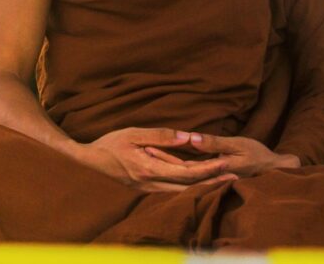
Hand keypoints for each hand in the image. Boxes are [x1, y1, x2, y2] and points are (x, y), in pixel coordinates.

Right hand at [76, 127, 239, 192]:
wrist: (88, 162)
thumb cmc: (109, 143)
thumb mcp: (133, 133)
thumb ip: (161, 136)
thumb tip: (188, 137)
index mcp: (149, 168)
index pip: (187, 172)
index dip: (208, 169)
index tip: (226, 163)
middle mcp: (151, 183)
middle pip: (189, 185)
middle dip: (212, 180)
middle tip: (234, 175)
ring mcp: (148, 189)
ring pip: (182, 190)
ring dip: (203, 184)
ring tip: (221, 178)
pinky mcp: (146, 189)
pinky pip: (172, 189)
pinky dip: (188, 185)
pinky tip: (197, 180)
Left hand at [142, 132, 301, 177]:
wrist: (276, 170)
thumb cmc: (259, 155)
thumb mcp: (238, 145)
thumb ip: (214, 143)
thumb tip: (191, 138)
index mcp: (211, 170)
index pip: (181, 165)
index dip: (163, 155)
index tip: (145, 145)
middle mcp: (206, 177)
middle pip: (177, 171)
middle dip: (158, 160)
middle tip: (138, 148)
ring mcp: (208, 178)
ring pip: (181, 173)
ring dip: (164, 163)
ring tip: (145, 151)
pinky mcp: (210, 175)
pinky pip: (188, 173)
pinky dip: (175, 166)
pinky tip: (164, 159)